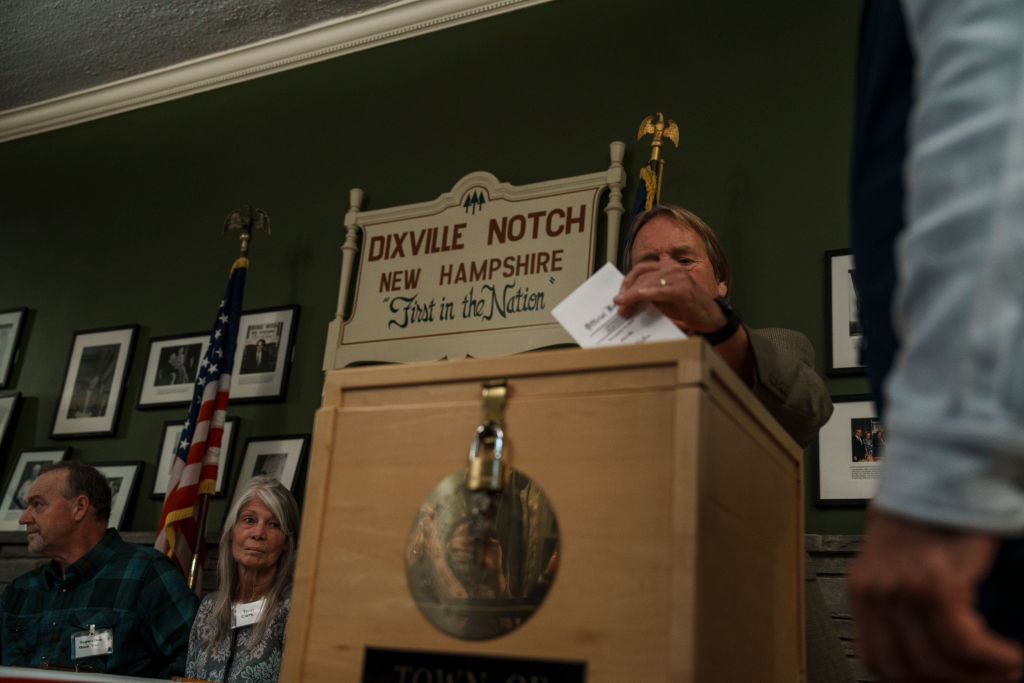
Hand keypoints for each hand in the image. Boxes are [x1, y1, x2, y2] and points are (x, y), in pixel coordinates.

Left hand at [613, 260, 724, 334]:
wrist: (710, 318)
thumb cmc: (686, 308)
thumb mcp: (663, 300)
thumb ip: (648, 296)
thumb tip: (625, 301)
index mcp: (667, 267)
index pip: (641, 269)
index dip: (627, 281)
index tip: (618, 296)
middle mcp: (673, 269)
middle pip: (642, 276)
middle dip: (627, 291)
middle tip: (618, 306)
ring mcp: (679, 278)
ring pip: (648, 282)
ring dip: (633, 296)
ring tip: (624, 308)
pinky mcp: (684, 291)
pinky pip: (661, 291)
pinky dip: (647, 294)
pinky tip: (637, 297)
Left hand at [848, 507, 1023, 681]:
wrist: (944, 473)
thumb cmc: (928, 515)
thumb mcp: (901, 564)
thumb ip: (906, 605)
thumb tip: (933, 649)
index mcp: (863, 589)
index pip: (875, 659)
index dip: (910, 680)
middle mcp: (875, 591)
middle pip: (905, 670)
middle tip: (983, 679)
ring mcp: (902, 588)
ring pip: (937, 664)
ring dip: (979, 677)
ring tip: (1004, 669)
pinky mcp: (934, 583)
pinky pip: (962, 644)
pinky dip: (991, 659)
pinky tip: (1008, 654)